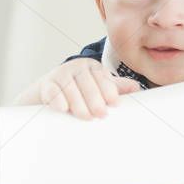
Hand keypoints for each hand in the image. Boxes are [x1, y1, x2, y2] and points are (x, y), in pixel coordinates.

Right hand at [14, 58, 141, 119]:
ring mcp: (60, 75)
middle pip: (86, 82)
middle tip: (101, 114)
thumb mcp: (98, 86)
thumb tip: (136, 88)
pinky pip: (52, 91)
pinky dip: (57, 99)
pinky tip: (63, 109)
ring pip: (70, 88)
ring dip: (78, 104)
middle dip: (95, 99)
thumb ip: (115, 87)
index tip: (115, 103)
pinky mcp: (47, 84)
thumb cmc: (79, 90)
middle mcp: (76, 67)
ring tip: (86, 117)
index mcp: (92, 67)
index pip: (101, 76)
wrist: (50, 90)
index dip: (108, 89)